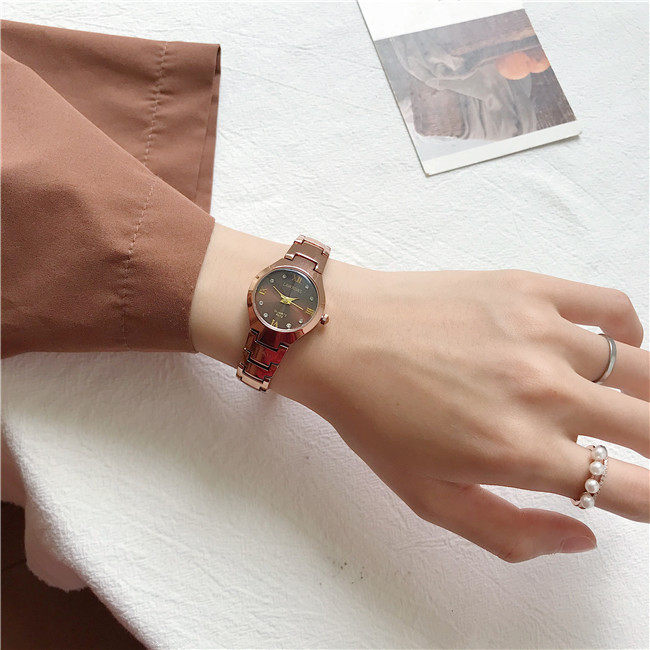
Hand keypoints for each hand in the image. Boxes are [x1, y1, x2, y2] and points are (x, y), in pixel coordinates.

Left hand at [191, 227, 649, 561]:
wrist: (341, 336)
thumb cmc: (374, 419)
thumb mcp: (429, 498)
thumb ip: (511, 532)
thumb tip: (585, 536)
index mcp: (519, 451)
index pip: (629, 488)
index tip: (642, 493)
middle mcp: (543, 392)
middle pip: (648, 427)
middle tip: (635, 447)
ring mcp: (540, 333)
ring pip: (641, 370)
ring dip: (644, 396)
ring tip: (628, 406)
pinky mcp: (529, 289)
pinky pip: (612, 307)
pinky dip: (630, 333)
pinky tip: (616, 350)